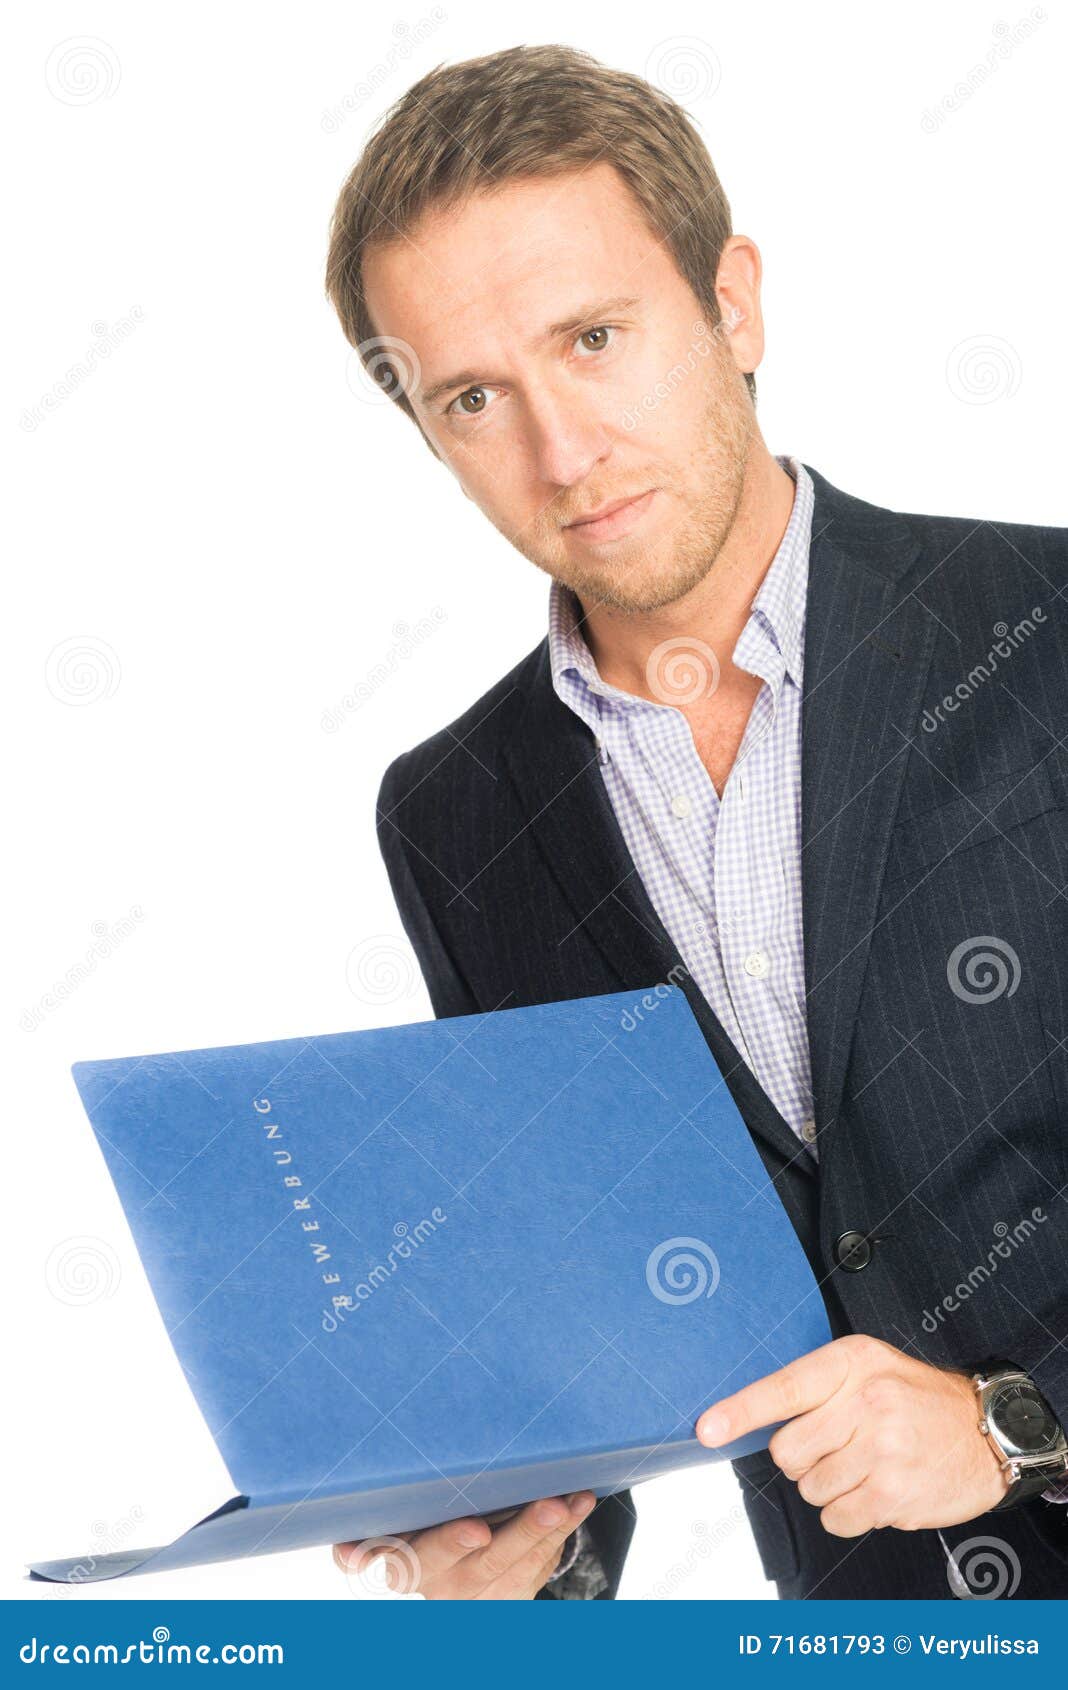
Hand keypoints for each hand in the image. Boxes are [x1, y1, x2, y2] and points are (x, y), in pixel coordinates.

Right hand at [333, 1491, 594, 1597]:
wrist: (456, 1563)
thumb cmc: (424, 1521)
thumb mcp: (405, 1516)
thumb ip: (395, 1507)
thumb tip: (365, 1528)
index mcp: (403, 1558)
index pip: (403, 1559)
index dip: (440, 1546)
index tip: (476, 1530)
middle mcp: (438, 1582)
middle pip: (476, 1563)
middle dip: (513, 1535)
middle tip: (542, 1509)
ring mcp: (477, 1594)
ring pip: (514, 1565)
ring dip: (546, 1530)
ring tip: (568, 1501)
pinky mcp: (509, 1596)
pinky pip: (538, 1566)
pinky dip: (562, 1532)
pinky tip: (578, 1503)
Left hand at [696, 1334, 1010, 1535]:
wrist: (987, 1430)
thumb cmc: (919, 1399)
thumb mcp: (870, 1367)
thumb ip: (819, 1387)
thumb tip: (756, 1420)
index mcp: (852, 1362)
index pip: (783, 1388)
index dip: (740, 1411)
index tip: (707, 1428)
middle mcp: (866, 1401)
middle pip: (787, 1451)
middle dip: (804, 1459)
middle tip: (839, 1447)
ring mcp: (881, 1449)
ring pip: (810, 1488)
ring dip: (830, 1486)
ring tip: (866, 1465)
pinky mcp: (894, 1492)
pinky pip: (836, 1518)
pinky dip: (848, 1513)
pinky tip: (876, 1490)